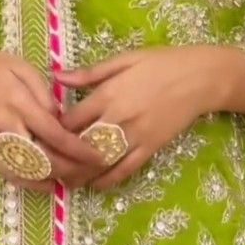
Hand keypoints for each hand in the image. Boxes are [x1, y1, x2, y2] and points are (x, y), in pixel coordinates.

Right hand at [0, 36, 103, 191]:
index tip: (98, 156)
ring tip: (78, 179)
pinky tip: (51, 184)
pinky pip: (10, 174)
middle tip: (92, 172)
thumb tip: (62, 119)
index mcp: (17, 101)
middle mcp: (3, 125)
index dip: (77, 148)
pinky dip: (32, 183)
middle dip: (70, 169)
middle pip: (41, 157)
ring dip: (54, 179)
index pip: (52, 132)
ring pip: (26, 171)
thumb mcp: (24, 68)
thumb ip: (44, 94)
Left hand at [56, 44, 244, 190]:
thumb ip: (90, 73)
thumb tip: (57, 77)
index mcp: (108, 94)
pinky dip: (107, 181)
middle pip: (80, 146)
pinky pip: (125, 170)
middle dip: (61, 158)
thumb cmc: (160, 62)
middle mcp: (118, 119)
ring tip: (64, 180)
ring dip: (80, 175)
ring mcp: (135, 137)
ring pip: (100, 163)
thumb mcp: (124, 60)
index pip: (71, 120)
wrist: (199, 77)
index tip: (45, 133)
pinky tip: (94, 185)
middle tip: (47, 165)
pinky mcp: (150, 149)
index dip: (53, 129)